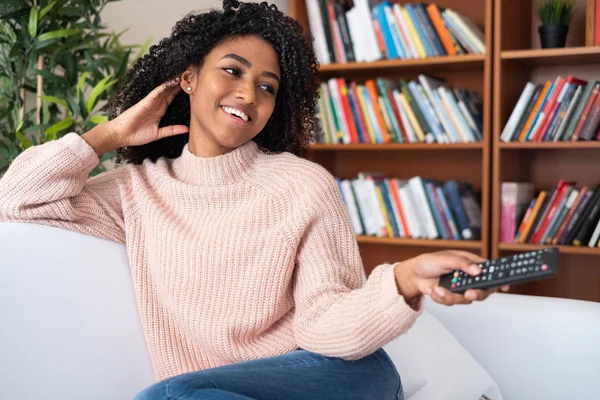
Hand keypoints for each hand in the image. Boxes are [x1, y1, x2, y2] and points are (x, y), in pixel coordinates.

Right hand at [106, 77, 188, 148]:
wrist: (122, 136)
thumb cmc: (137, 135)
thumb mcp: (159, 133)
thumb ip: (172, 130)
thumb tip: (187, 130)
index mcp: (160, 111)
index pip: (172, 98)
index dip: (180, 92)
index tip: (190, 86)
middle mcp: (156, 105)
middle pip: (169, 92)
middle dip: (178, 84)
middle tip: (189, 75)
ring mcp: (150, 103)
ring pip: (163, 90)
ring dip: (172, 83)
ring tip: (182, 75)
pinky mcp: (144, 103)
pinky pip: (154, 94)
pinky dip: (162, 88)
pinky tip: (169, 83)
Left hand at [394, 250, 509, 305]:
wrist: (414, 276)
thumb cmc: (429, 262)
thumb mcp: (446, 258)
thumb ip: (462, 263)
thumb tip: (477, 270)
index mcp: (470, 264)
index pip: (489, 271)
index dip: (499, 278)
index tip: (505, 286)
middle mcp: (468, 277)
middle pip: (483, 290)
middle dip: (477, 293)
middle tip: (468, 293)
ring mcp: (460, 288)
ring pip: (466, 299)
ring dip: (451, 296)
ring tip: (438, 289)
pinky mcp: (451, 296)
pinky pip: (452, 302)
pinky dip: (442, 298)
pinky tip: (434, 290)